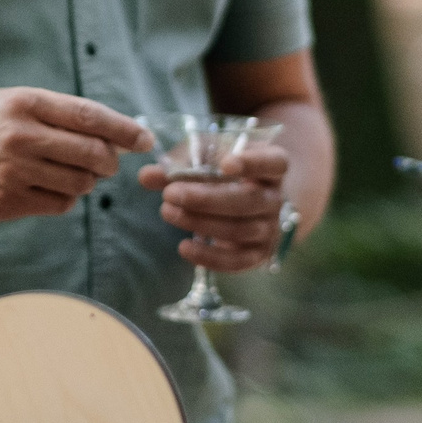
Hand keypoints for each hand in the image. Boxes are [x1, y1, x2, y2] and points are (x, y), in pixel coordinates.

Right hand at [0, 88, 151, 221]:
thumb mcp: (14, 102)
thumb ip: (60, 113)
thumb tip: (116, 132)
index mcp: (26, 103)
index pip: (90, 116)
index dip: (124, 129)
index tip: (145, 139)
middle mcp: (20, 135)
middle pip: (93, 153)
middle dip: (109, 161)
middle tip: (106, 163)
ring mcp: (14, 171)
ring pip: (80, 183)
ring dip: (87, 182)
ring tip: (71, 173)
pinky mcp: (8, 201)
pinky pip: (60, 205)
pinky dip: (65, 199)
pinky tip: (50, 188)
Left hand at [136, 143, 289, 271]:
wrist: (249, 202)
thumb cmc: (225, 174)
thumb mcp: (205, 161)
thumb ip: (178, 167)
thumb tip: (146, 176)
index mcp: (272, 167)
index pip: (274, 162)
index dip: (253, 163)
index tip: (225, 163)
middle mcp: (276, 198)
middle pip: (249, 200)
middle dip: (207, 199)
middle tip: (170, 194)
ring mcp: (270, 228)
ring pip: (239, 229)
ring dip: (200, 223)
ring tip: (168, 212)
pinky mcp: (259, 254)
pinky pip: (237, 261)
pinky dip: (210, 257)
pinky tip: (184, 247)